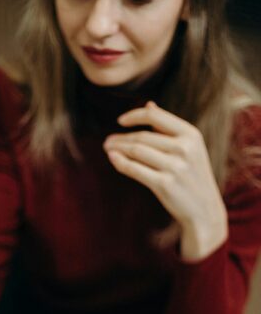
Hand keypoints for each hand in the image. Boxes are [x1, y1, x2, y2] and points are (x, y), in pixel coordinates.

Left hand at [103, 101, 227, 259]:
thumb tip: (149, 104)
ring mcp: (175, 166)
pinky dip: (120, 162)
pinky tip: (113, 159)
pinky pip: (135, 169)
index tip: (120, 121)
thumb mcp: (190, 148)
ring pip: (136, 151)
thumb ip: (168, 127)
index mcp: (191, 134)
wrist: (205, 210)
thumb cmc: (193, 176)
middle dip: (121, 138)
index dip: (134, 116)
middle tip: (108, 141)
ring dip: (118, 149)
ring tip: (108, 149)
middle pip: (143, 136)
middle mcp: (184, 148)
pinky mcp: (164, 184)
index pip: (155, 116)